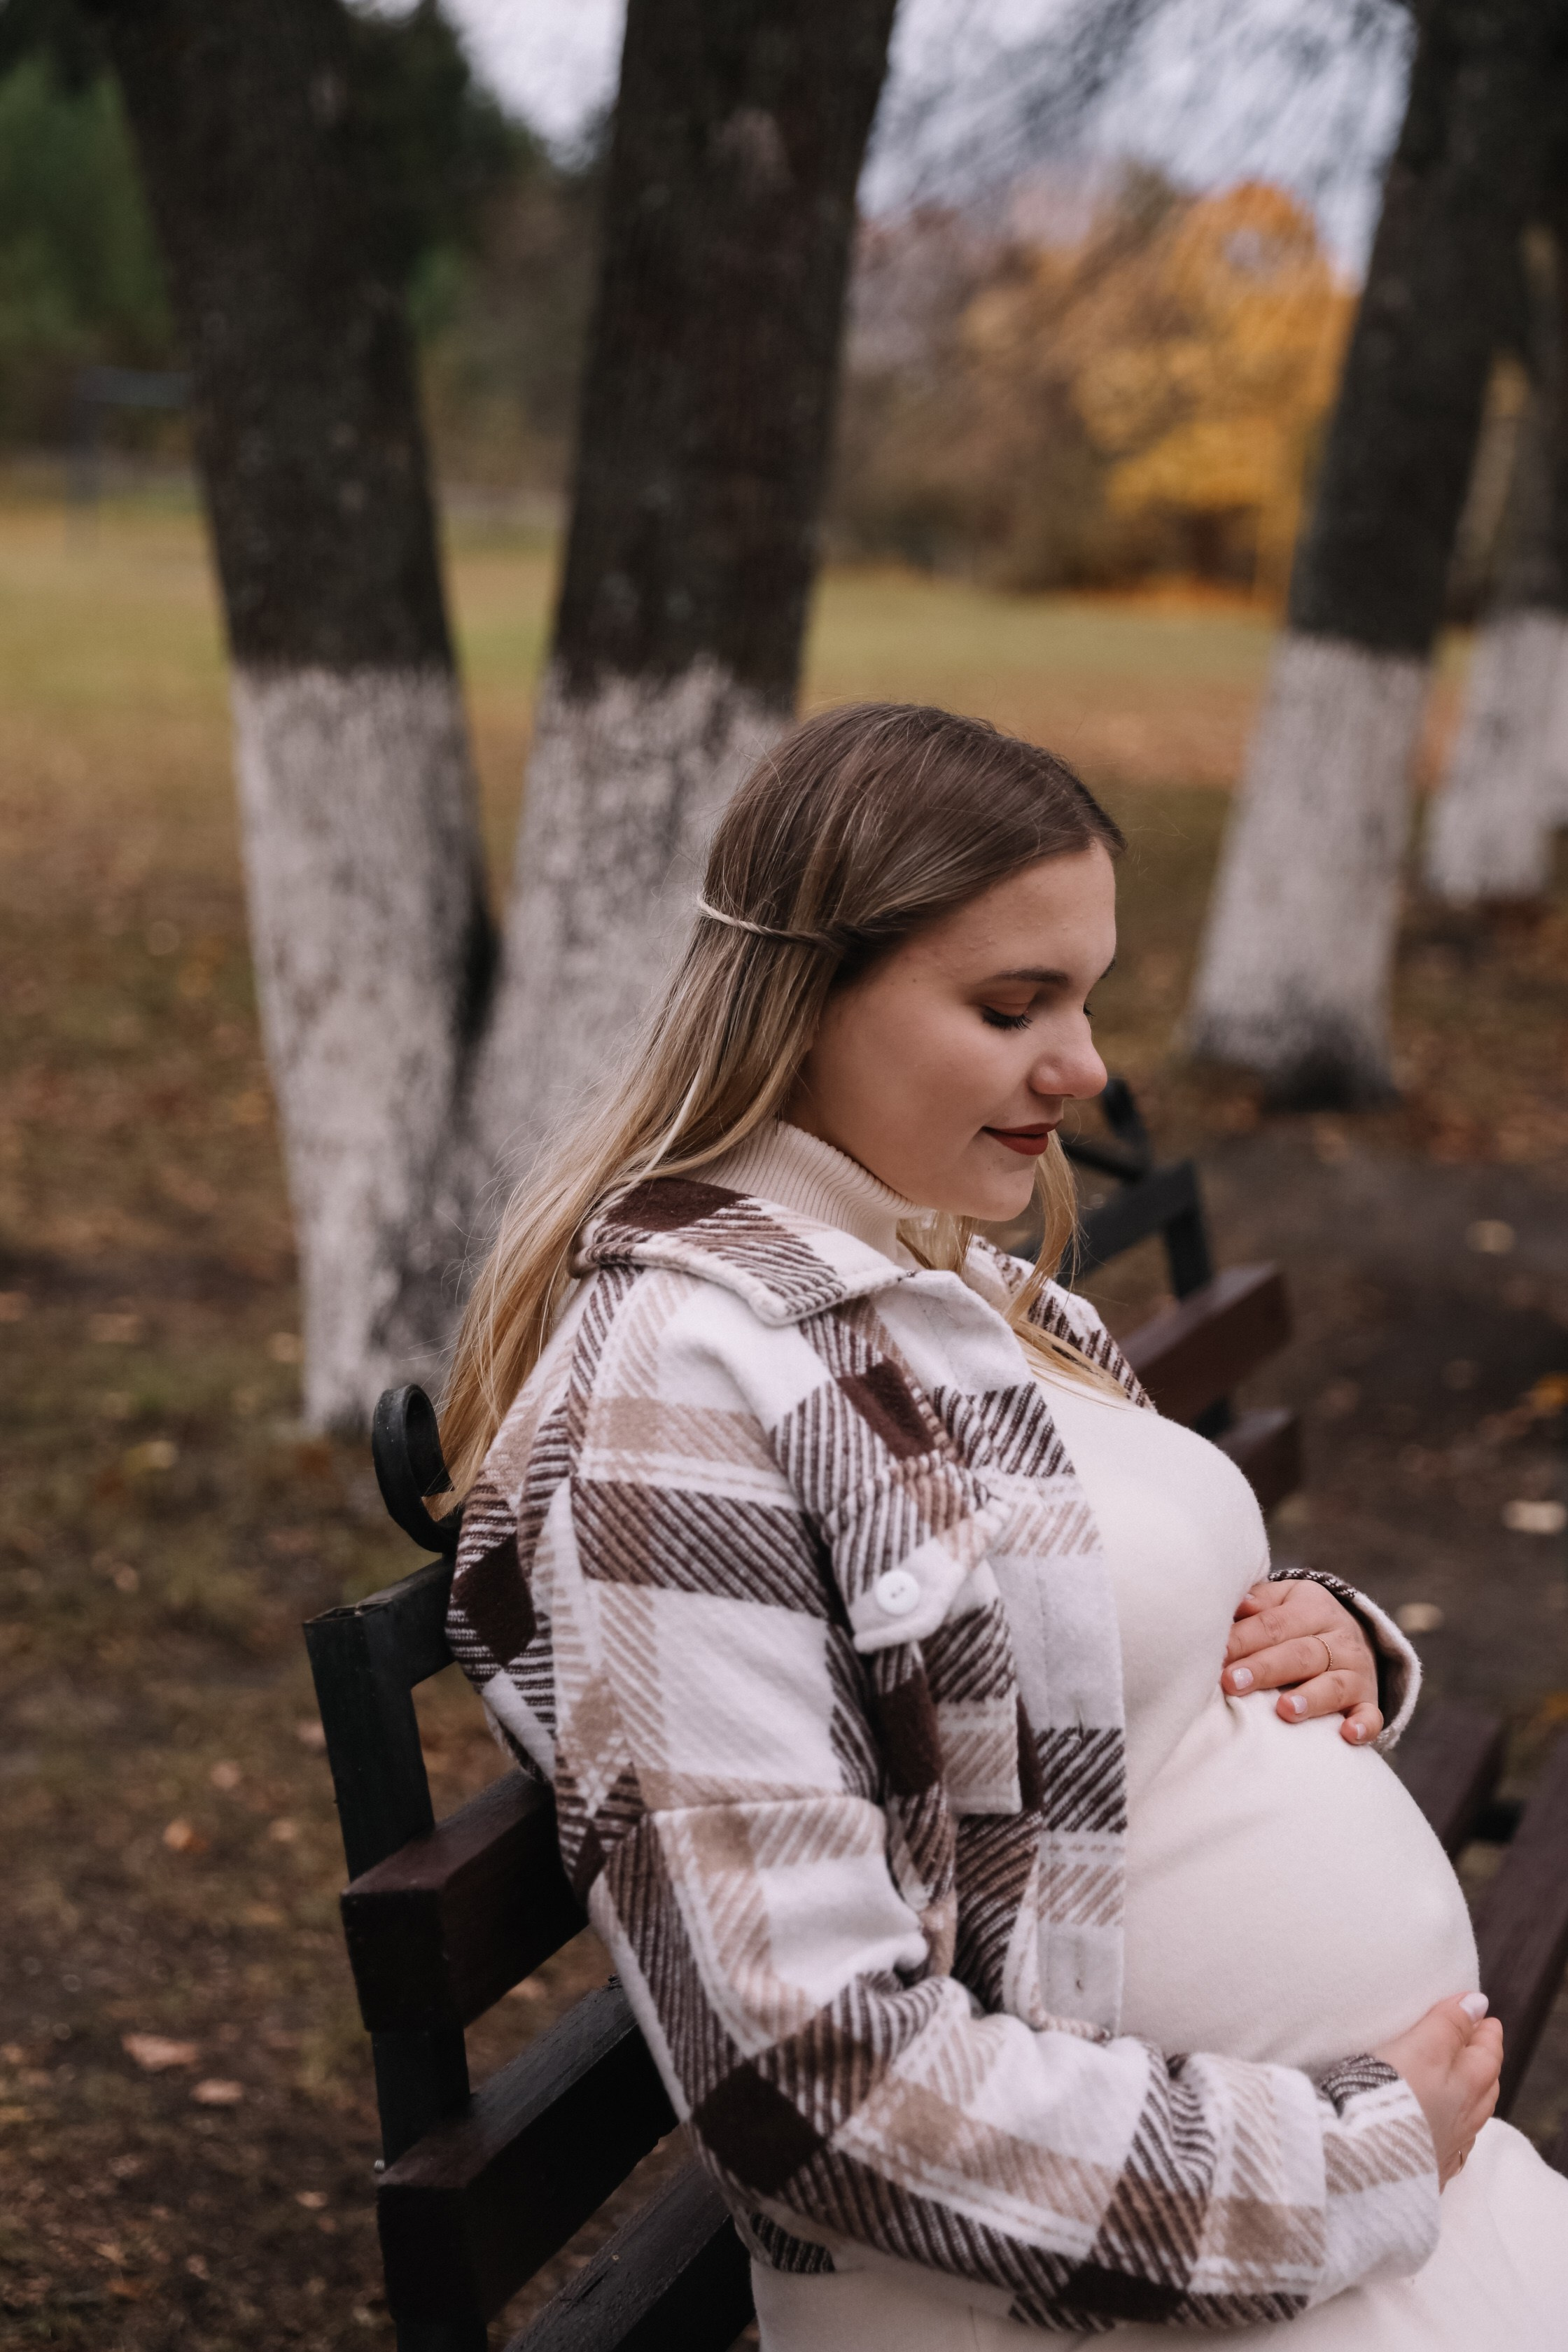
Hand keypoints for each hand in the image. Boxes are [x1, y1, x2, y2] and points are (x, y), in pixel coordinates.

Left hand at [1222, 1578, 1381, 1743]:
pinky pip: (1371, 1714)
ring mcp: (1357, 1671)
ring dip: (1310, 1699)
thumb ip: (1259, 1602)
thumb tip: (1235, 1605)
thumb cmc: (1298, 1622)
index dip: (1243, 1639)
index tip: (1216, 1654)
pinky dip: (1362, 1725)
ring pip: (1333, 1685)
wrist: (1352, 1635)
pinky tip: (1347, 1734)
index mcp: (1313, 1607)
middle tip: (1232, 1682)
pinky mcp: (1369, 1700)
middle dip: (1265, 1668)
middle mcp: (1339, 1638)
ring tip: (1284, 1710)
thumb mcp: (1283, 1600)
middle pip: (1299, 1654)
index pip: (1274, 1624)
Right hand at [1374, 1992, 1501, 2187]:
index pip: (1486, 2053)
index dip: (1483, 2030)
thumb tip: (1477, 2003)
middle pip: (1484, 2087)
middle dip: (1482, 2062)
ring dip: (1468, 2096)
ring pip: (1468, 2118)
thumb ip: (1448, 2024)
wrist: (1363, 2159)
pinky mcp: (1423, 2170)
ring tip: (1460, 2081)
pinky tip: (1440, 2128)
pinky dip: (1449, 2129)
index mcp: (1467, 2087)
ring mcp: (1445, 2149)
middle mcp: (1463, 2121)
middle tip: (1475, 2041)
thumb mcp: (1421, 2047)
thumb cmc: (1393, 2095)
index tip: (1481, 2013)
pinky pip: (1447, 2145)